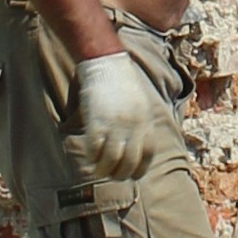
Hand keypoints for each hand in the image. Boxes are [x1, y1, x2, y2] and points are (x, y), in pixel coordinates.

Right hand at [68, 49, 176, 196]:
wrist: (106, 62)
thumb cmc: (123, 82)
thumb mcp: (142, 103)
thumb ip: (142, 123)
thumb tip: (140, 142)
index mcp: (146, 121)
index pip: (147, 155)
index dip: (140, 169)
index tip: (133, 174)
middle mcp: (132, 126)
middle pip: (129, 162)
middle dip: (121, 174)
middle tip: (114, 175)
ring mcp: (114, 124)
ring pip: (111, 160)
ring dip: (104, 170)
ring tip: (99, 170)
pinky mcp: (96, 121)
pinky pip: (94, 148)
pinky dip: (92, 157)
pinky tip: (90, 158)